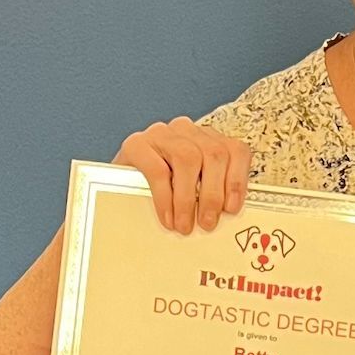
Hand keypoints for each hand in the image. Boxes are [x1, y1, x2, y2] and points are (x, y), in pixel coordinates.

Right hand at [114, 119, 250, 234]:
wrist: (117, 185)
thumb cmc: (162, 189)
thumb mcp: (192, 189)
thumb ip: (211, 195)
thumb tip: (226, 218)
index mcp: (207, 139)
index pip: (235, 150)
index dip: (238, 180)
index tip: (232, 208)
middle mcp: (187, 130)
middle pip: (214, 154)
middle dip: (213, 194)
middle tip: (207, 223)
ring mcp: (162, 134)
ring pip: (188, 158)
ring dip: (189, 197)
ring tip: (185, 224)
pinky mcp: (137, 144)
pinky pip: (157, 170)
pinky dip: (165, 198)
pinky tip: (167, 216)